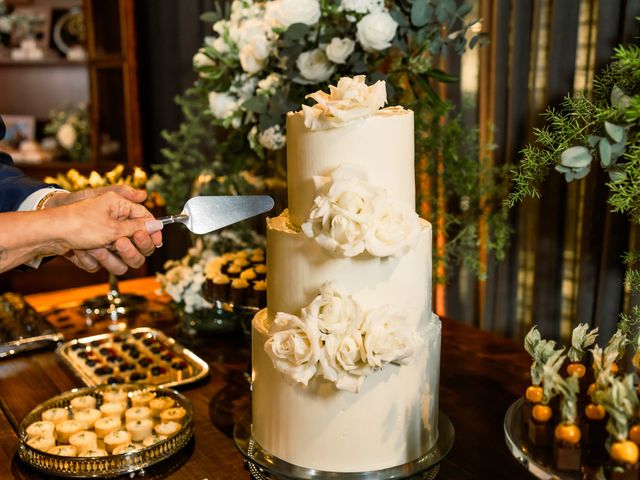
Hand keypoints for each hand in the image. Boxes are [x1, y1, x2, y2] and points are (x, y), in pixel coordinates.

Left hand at [46, 186, 162, 273]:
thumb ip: (138, 227)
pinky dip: (93, 259)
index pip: (146, 219)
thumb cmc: (79, 223)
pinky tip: (82, 251)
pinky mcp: (96, 252)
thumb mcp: (113, 225)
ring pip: (122, 259)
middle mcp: (115, 223)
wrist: (50, 235)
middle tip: (119, 243)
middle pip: (138, 243)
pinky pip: (105, 263)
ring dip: (109, 257)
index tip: (156, 242)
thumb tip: (157, 225)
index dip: (152, 232)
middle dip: (130, 248)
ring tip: (95, 248)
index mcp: (120, 208)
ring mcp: (105, 240)